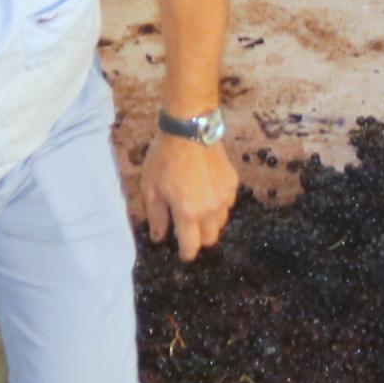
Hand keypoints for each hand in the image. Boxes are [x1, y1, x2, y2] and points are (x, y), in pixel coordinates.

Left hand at [135, 130, 238, 259]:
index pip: (191, 246)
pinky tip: (206, 191)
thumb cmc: (165, 158)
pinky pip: (227, 204)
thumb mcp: (151, 188)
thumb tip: (159, 237)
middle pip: (211, 239)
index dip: (186, 253)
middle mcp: (210, 209)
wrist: (190, 129)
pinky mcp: (232, 184)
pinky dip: (218, 205)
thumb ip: (156, 216)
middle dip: (199, 239)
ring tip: (197, 207)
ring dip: (210, 222)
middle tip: (188, 228)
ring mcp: (225, 197)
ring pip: (221, 222)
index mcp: (188, 213)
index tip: (182, 254)